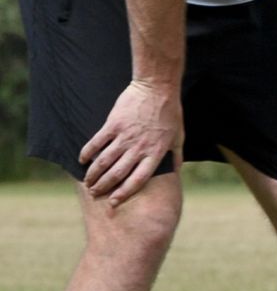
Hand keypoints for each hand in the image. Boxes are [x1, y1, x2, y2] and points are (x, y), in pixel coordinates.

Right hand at [79, 80, 183, 205]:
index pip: (138, 180)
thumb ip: (176, 156)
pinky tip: (82, 160)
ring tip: (87, 182)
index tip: (113, 202)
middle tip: (95, 193)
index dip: (124, 193)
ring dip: (93, 174)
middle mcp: (139, 148)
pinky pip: (96, 143)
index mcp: (155, 153)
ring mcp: (125, 136)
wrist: (157, 88)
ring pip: (104, 161)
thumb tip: (177, 173)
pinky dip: (87, 153)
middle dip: (104, 187)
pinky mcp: (113, 125)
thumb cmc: (170, 113)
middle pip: (117, 174)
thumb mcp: (179, 137)